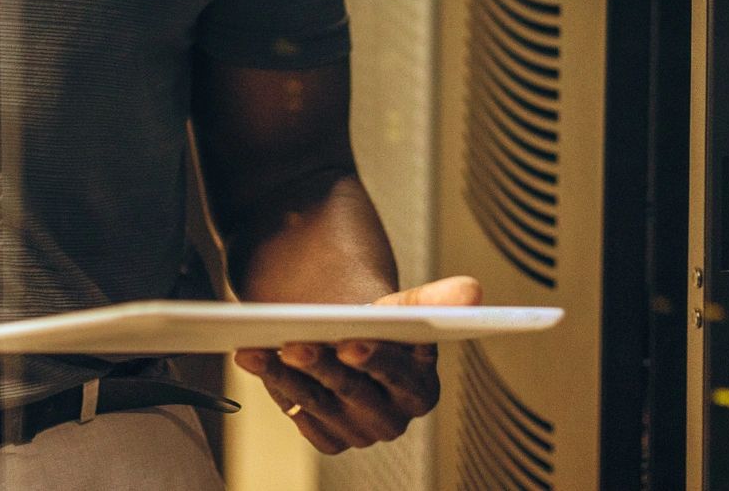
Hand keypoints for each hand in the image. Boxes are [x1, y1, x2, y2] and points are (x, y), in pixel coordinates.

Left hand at [233, 274, 481, 454]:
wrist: (352, 339)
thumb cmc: (383, 323)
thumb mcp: (404, 308)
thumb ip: (434, 301)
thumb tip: (473, 289)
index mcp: (422, 389)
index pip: (399, 375)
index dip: (375, 359)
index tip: (351, 342)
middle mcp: (394, 419)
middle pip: (354, 391)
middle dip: (322, 366)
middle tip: (294, 343)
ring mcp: (360, 432)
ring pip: (320, 402)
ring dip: (285, 375)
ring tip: (257, 348)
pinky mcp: (331, 438)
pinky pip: (301, 416)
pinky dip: (276, 385)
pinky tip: (255, 360)